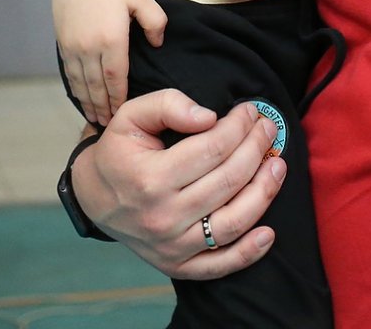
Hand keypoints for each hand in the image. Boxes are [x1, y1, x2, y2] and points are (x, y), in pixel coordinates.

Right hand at [53, 0, 166, 125]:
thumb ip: (155, 21)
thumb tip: (158, 43)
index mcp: (111, 38)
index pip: (116, 78)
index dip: (120, 98)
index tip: (124, 113)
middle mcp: (89, 47)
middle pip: (96, 86)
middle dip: (103, 107)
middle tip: (109, 125)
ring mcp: (73, 46)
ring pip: (81, 83)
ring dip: (88, 102)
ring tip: (95, 118)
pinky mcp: (62, 42)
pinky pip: (69, 72)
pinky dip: (76, 88)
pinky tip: (80, 97)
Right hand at [72, 92, 284, 278]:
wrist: (92, 196)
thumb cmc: (118, 151)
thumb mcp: (130, 115)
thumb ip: (168, 105)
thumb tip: (209, 116)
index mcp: (151, 177)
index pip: (212, 148)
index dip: (238, 126)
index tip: (250, 111)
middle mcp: (164, 216)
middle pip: (228, 180)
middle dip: (256, 148)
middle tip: (268, 128)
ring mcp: (172, 246)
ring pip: (233, 222)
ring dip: (264, 192)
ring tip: (277, 165)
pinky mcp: (177, 265)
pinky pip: (220, 265)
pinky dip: (249, 253)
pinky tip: (270, 232)